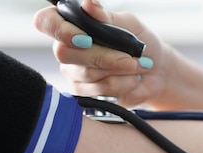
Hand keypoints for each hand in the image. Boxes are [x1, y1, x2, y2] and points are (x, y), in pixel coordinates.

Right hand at [34, 0, 169, 106]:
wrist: (156, 72)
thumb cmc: (141, 43)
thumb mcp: (130, 24)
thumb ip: (107, 17)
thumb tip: (88, 4)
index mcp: (73, 24)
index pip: (46, 21)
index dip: (60, 29)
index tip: (86, 37)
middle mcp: (67, 47)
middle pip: (65, 53)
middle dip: (103, 56)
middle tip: (130, 57)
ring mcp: (73, 72)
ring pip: (86, 73)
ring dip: (118, 70)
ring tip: (136, 66)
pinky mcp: (83, 93)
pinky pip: (97, 90)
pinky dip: (121, 84)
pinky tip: (130, 80)